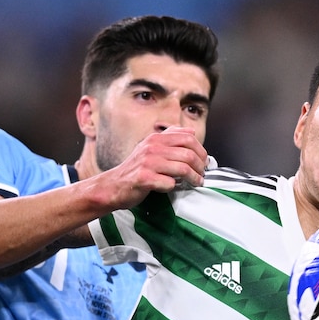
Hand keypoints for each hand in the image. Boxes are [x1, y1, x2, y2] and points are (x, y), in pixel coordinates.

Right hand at [92, 127, 207, 209]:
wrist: (114, 185)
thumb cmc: (135, 169)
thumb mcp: (150, 147)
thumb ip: (170, 138)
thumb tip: (191, 131)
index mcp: (155, 138)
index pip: (188, 138)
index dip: (201, 150)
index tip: (204, 161)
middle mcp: (152, 148)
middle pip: (188, 154)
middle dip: (200, 166)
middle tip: (203, 173)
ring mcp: (148, 163)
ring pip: (182, 169)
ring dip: (194, 178)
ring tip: (197, 182)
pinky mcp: (144, 179)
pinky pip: (169, 183)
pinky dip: (175, 187)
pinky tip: (173, 188)